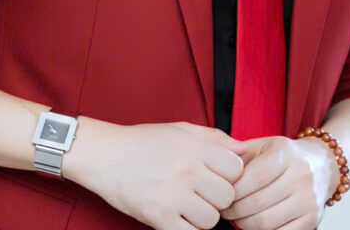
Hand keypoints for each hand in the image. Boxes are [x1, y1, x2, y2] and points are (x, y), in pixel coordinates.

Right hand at [65, 116, 248, 228]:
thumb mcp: (180, 129)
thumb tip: (243, 150)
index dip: (230, 174)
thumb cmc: (143, 141)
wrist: (106, 155)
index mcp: (194, 147)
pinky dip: (187, 228)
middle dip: (218, 197)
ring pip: (211, 220)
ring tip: (188, 203)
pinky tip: (178, 215)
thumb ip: (215, 138)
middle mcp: (187, 171)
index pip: (236, 169)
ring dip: (203, 215)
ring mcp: (173, 196)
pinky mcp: (159, 219)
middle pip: (227, 197)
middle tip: (203, 191)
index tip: (218, 174)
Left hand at [219, 135, 337, 229]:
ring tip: (237, 217)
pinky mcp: (312, 219)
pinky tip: (254, 223)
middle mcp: (300, 175)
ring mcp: (308, 200)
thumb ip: (239, 153)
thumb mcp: (262, 145)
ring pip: (266, 223)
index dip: (233, 190)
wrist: (321, 164)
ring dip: (244, 224)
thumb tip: (213, 163)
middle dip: (234, 210)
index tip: (222, 194)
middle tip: (224, 209)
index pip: (253, 178)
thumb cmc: (283, 155)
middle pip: (257, 203)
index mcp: (284, 153)